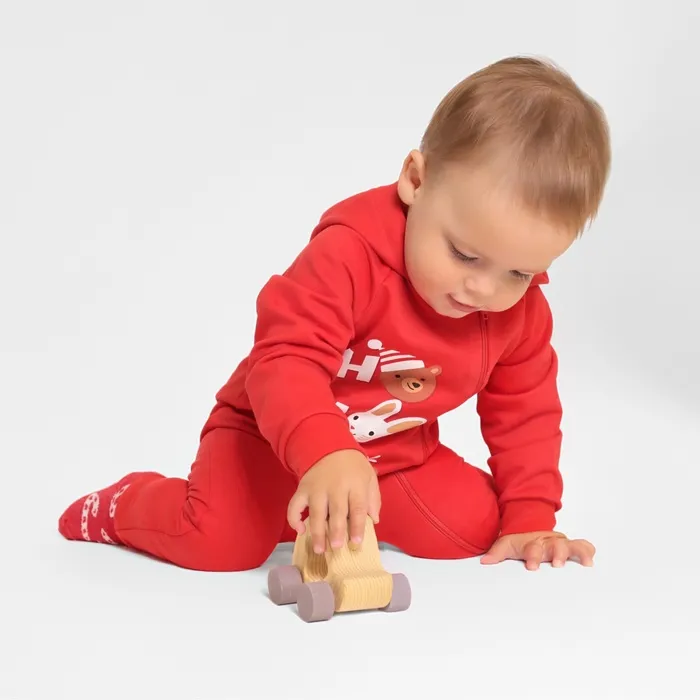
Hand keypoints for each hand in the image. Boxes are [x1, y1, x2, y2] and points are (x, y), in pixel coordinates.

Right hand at [287, 449, 380, 554]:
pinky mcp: (302, 489)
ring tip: (319, 549)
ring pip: (316, 512)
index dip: (357, 526)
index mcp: (355, 484)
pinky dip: (294, 519)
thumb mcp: (369, 477)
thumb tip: (374, 520)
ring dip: (317, 532)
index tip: (356, 543)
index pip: (357, 507)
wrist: (329, 445)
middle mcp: (335, 487)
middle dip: (336, 531)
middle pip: (336, 511)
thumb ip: (373, 498)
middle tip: (337, 548)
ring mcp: (316, 488)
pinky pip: (294, 505)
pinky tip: (300, 530)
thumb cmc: (353, 466)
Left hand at [480, 531, 595, 569]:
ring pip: (572, 545)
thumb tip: (485, 561)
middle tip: (558, 564)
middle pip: (555, 546)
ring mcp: (562, 544)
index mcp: (533, 543)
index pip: (533, 549)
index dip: (533, 557)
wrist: (531, 528)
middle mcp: (549, 542)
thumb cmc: (520, 542)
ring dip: (578, 553)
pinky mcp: (572, 547)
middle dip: (558, 554)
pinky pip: (584, 547)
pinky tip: (592, 563)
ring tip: (585, 564)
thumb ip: (497, 553)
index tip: (532, 566)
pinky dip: (588, 553)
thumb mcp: (506, 545)